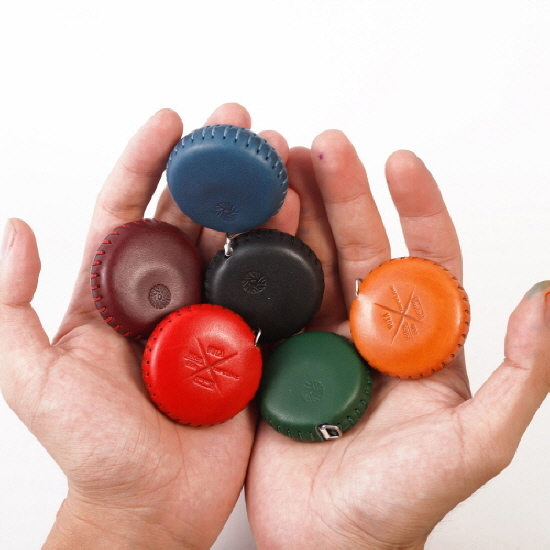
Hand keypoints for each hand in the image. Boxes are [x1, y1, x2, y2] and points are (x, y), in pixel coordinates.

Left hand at [0, 104, 295, 548]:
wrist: (152, 506)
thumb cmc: (93, 450)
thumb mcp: (30, 378)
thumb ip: (9, 305)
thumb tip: (16, 229)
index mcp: (114, 295)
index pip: (128, 211)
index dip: (146, 162)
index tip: (170, 122)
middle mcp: (166, 298)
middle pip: (190, 217)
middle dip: (213, 168)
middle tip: (240, 124)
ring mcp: (211, 318)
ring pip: (233, 245)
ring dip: (254, 200)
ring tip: (279, 160)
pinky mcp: (247, 343)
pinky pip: (265, 292)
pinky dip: (283, 255)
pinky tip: (301, 220)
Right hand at [246, 133, 549, 548]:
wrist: (323, 545)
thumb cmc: (398, 503)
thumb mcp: (475, 444)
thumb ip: (522, 375)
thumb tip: (548, 298)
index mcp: (419, 342)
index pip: (424, 257)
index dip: (416, 206)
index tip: (398, 161)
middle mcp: (368, 331)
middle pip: (359, 247)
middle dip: (343, 193)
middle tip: (323, 145)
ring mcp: (318, 339)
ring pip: (310, 263)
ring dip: (296, 215)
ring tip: (281, 169)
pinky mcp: (276, 355)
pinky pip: (269, 299)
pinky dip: (258, 262)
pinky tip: (247, 226)